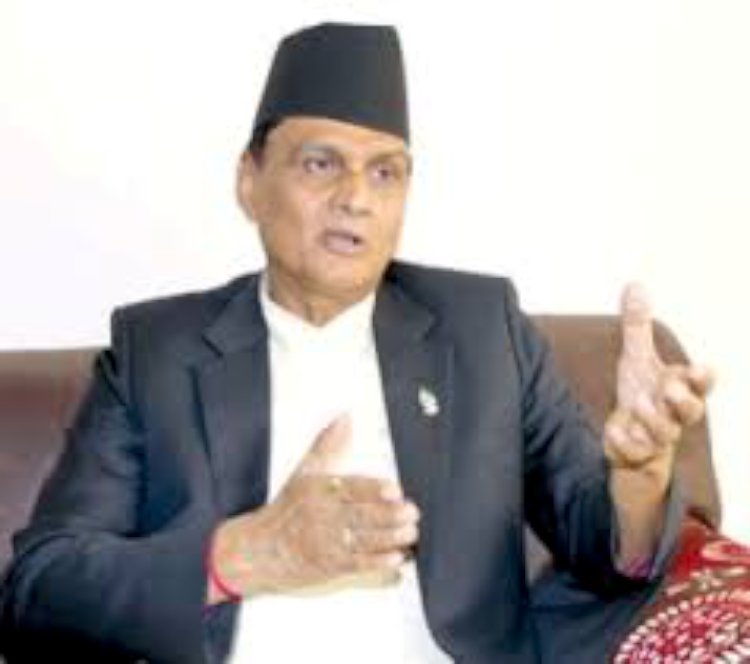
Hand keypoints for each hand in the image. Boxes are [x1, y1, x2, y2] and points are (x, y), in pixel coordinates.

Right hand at [208, 415, 419, 601]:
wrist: (260, 550)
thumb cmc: (287, 510)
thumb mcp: (304, 472)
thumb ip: (328, 445)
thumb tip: (344, 418)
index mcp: (320, 490)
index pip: (350, 488)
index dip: (373, 490)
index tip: (394, 490)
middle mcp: (323, 516)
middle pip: (361, 515)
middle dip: (390, 516)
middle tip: (412, 512)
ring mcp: (327, 544)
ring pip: (363, 540)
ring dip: (390, 538)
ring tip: (410, 533)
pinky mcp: (330, 567)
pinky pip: (357, 566)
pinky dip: (378, 563)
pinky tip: (395, 559)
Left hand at [604, 283, 714, 490]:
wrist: (630, 438)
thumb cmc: (642, 393)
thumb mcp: (637, 359)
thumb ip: (638, 326)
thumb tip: (635, 284)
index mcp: (678, 389)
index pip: (701, 385)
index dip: (704, 378)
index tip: (703, 368)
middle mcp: (672, 415)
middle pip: (692, 413)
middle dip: (684, 402)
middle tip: (668, 390)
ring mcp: (656, 438)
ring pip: (665, 435)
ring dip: (654, 420)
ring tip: (639, 405)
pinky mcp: (637, 455)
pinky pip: (635, 454)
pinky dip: (624, 443)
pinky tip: (612, 432)